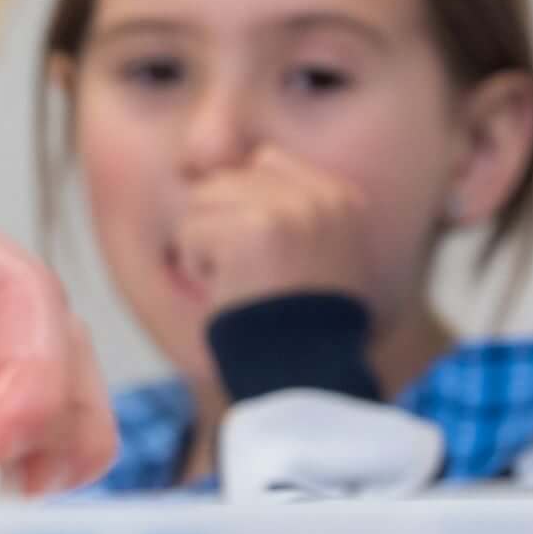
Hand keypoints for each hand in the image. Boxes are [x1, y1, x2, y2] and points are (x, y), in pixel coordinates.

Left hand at [171, 145, 382, 315]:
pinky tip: (226, 292)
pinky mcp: (250, 232)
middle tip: (249, 273)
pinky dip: (196, 266)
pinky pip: (190, 231)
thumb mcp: (329, 257)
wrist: (306, 372)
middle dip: (222, 224)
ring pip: (204, 200)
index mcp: (342, 199)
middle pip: (230, 178)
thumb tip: (230, 167)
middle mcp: (318, 198)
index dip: (246, 204)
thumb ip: (298, 213)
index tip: (260, 252)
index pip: (267, 161)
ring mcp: (286, 212)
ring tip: (238, 282)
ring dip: (206, 244)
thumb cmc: (306, 326)